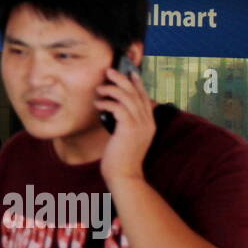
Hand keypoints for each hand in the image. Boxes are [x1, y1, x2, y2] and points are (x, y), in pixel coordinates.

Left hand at [96, 65, 156, 185]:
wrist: (124, 176)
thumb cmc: (121, 158)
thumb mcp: (128, 138)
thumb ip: (127, 124)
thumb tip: (117, 110)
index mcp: (149, 124)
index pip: (145, 98)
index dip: (137, 83)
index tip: (130, 72)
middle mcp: (147, 122)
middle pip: (136, 93)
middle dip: (123, 79)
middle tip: (110, 70)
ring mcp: (140, 125)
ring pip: (127, 97)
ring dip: (111, 89)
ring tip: (99, 88)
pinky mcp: (129, 128)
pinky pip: (118, 107)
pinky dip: (107, 103)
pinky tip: (98, 104)